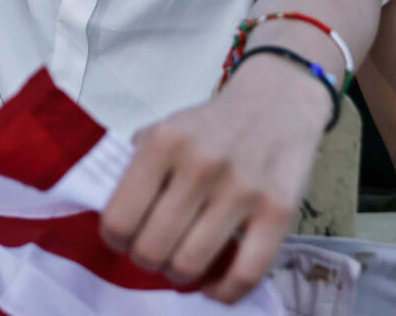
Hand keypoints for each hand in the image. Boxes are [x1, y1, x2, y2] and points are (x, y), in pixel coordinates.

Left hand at [100, 54, 329, 302]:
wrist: (276, 103)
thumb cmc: (208, 125)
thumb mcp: (163, 129)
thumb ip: (137, 168)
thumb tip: (116, 222)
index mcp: (163, 142)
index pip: (120, 217)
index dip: (115, 239)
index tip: (121, 240)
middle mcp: (200, 165)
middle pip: (154, 246)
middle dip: (146, 260)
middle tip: (151, 254)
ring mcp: (242, 190)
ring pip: (193, 263)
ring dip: (179, 275)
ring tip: (179, 266)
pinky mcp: (280, 212)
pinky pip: (246, 273)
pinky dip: (224, 292)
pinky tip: (214, 287)